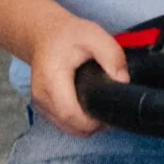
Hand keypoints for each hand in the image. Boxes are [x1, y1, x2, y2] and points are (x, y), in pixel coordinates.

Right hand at [28, 8, 129, 136]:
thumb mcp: (94, 36)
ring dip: (86, 125)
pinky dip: (78, 121)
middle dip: (94, 125)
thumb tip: (123, 82)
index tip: (110, 112)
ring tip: (100, 106)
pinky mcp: (43, 108)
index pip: (71, 115)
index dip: (94, 121)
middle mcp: (42, 96)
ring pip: (68, 129)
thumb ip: (112, 57)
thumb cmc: (67, 35)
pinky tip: (88, 106)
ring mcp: (40, 104)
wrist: (42, 34)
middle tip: (110, 108)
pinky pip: (63, 124)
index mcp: (51, 79)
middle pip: (71, 127)